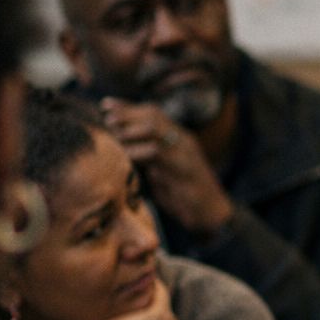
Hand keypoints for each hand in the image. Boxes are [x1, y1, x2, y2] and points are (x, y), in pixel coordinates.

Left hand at [99, 97, 233, 233]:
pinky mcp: (184, 169)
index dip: (129, 107)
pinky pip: (157, 153)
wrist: (213, 215)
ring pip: (155, 129)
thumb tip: (122, 149)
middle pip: (153, 116)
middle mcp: (183, 141)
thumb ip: (148, 159)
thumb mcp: (163, 173)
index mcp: (180, 139)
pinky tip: (124, 154)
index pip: (154, 113)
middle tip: (106, 117)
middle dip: (127, 114)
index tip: (106, 104)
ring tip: (112, 131)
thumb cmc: (185, 197)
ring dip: (130, 129)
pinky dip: (138, 151)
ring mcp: (185, 154)